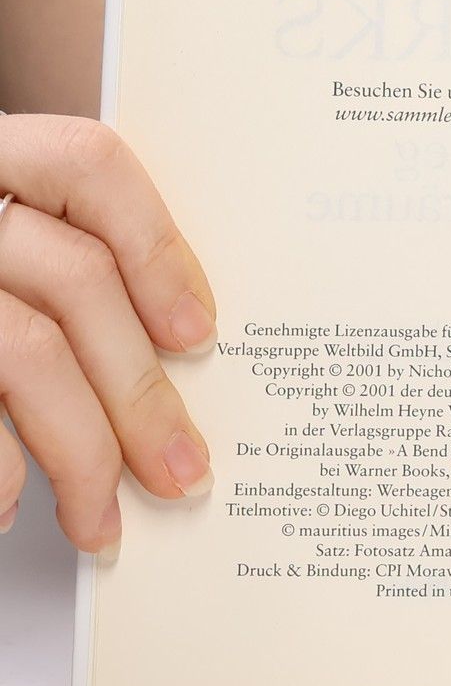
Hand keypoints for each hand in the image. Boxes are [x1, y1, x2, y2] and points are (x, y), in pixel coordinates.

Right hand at [0, 114, 217, 552]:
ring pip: (25, 351)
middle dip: (141, 392)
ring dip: (80, 451)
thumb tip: (172, 341)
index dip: (157, 244)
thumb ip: (50, 265)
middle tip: (182, 473)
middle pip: (74, 281)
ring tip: (102, 521)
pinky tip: (6, 508)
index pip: (89, 165)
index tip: (198, 332)